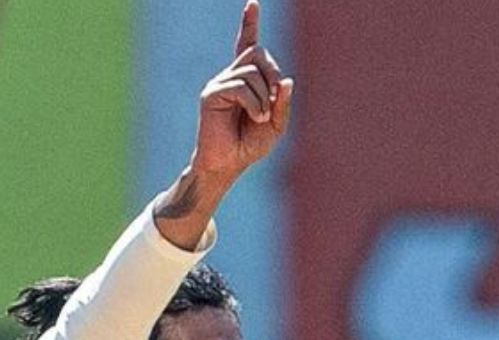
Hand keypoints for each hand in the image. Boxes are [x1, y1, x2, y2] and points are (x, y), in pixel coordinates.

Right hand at [191, 1, 294, 179]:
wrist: (227, 164)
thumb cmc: (249, 145)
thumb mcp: (275, 124)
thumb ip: (282, 102)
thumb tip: (286, 80)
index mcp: (246, 80)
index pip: (247, 45)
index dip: (249, 24)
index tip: (252, 3)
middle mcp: (231, 76)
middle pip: (257, 53)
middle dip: (272, 74)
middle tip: (274, 98)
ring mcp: (220, 82)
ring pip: (252, 71)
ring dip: (264, 96)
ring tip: (259, 118)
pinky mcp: (212, 93)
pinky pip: (241, 87)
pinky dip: (254, 104)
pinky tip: (254, 118)